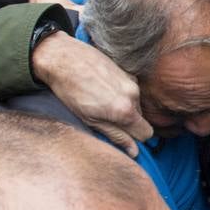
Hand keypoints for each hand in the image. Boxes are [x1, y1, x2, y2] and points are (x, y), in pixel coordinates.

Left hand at [31, 31, 152, 156]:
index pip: (146, 133)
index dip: (135, 138)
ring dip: (123, 106)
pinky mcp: (126, 71)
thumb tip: (133, 151)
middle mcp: (133, 95)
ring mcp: (131, 81)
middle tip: (104, 117)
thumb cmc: (70, 90)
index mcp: (125, 111)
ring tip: (101, 100)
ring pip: (135, 103)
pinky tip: (102, 88)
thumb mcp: (90, 120)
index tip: (121, 135)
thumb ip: (116, 136)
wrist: (62, 58)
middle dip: (127, 121)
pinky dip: (120, 93)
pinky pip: (130, 90)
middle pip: (141, 118)